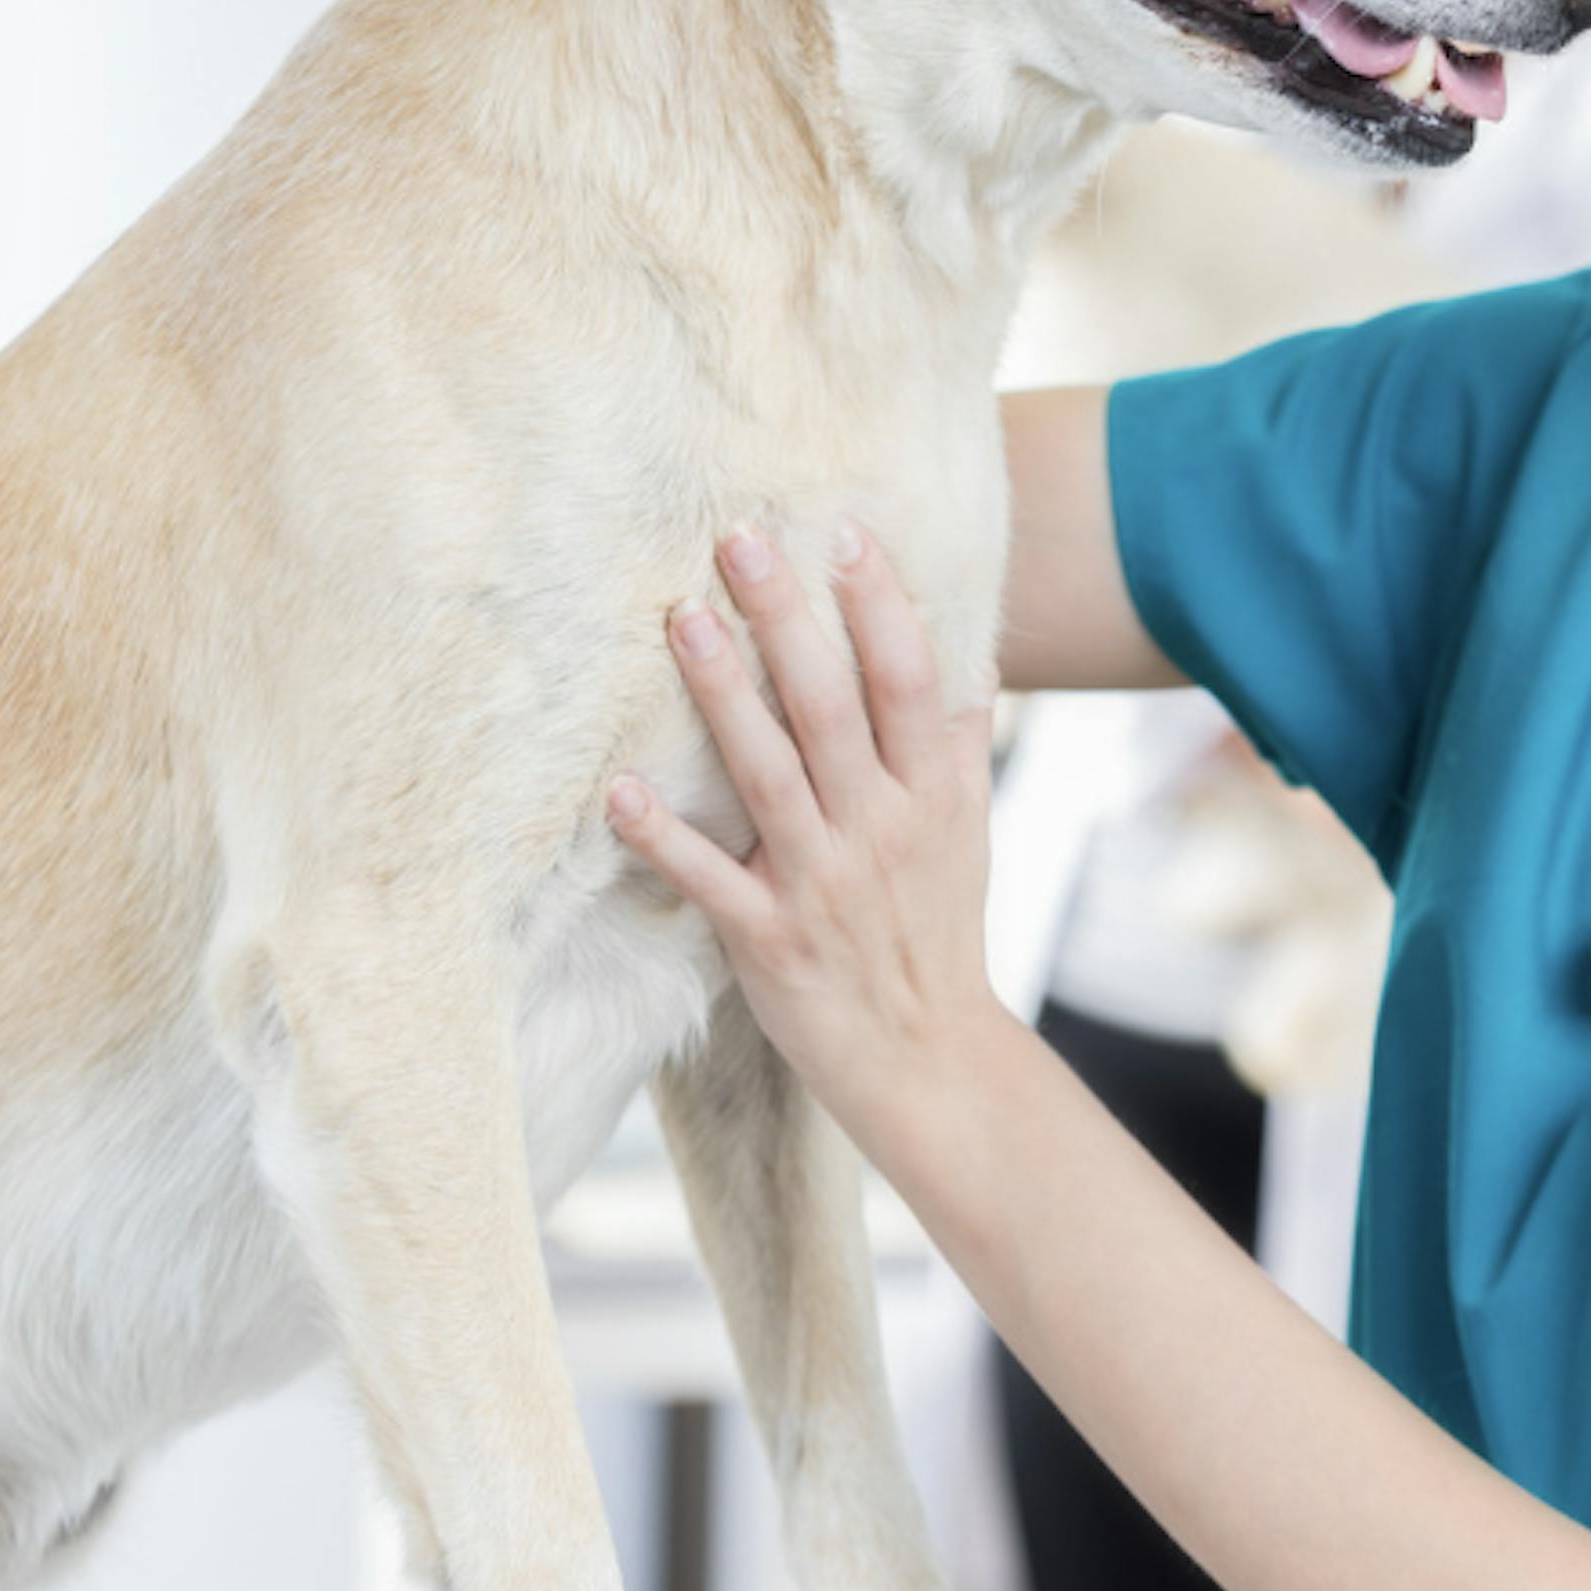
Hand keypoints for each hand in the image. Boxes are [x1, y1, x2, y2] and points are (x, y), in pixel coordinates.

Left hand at [608, 523, 1001, 1124]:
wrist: (927, 1060)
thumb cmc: (937, 930)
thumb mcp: (970, 830)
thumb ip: (961, 740)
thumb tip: (972, 647)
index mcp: (934, 794)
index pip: (909, 679)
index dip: (879, 603)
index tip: (845, 531)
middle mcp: (881, 828)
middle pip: (830, 705)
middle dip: (785, 618)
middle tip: (739, 538)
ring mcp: (821, 883)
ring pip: (766, 772)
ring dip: (722, 693)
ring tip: (682, 619)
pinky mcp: (767, 939)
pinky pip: (707, 878)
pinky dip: (662, 836)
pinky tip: (618, 790)